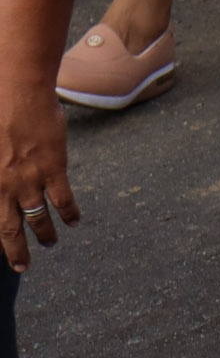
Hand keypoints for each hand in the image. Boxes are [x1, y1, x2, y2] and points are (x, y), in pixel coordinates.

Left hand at [0, 80, 78, 273]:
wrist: (17, 91)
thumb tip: (0, 177)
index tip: (0, 254)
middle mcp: (5, 186)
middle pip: (9, 230)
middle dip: (16, 252)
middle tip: (23, 266)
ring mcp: (29, 178)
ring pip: (37, 218)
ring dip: (44, 235)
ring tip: (51, 243)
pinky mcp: (53, 167)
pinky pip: (63, 199)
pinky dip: (69, 213)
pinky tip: (74, 221)